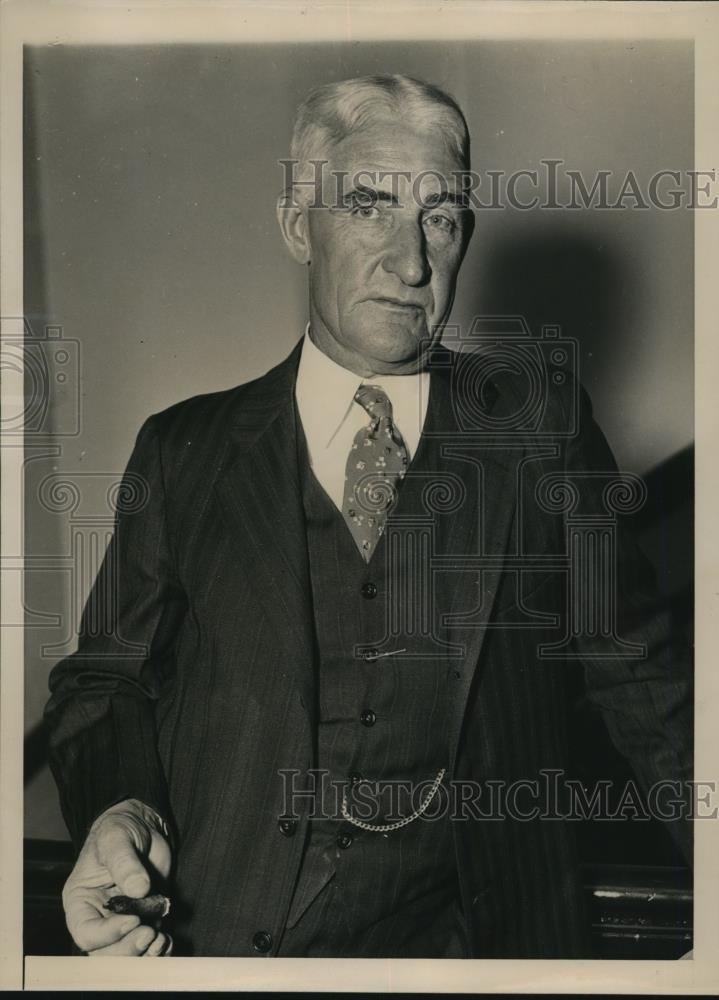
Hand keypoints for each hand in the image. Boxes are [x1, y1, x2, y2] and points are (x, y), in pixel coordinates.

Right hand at [62, 798, 172, 955]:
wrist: (142, 825)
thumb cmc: (119, 828)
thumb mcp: (116, 838)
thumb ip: (124, 863)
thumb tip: (139, 889)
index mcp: (80, 901)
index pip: (86, 933)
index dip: (108, 933)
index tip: (134, 918)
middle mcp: (98, 917)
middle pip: (105, 952)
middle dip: (128, 948)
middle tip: (150, 933)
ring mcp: (122, 921)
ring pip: (126, 954)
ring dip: (144, 953)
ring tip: (160, 938)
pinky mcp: (144, 919)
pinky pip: (147, 946)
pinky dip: (158, 950)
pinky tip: (167, 941)